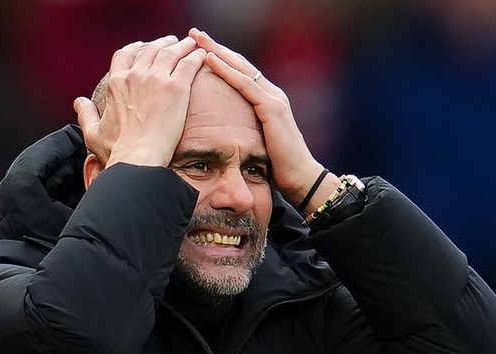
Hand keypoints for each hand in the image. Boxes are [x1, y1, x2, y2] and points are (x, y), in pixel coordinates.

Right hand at [74, 35, 206, 166]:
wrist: (140, 156)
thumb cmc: (118, 150)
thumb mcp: (94, 132)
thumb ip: (86, 114)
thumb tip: (79, 101)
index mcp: (117, 83)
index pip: (125, 54)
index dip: (135, 47)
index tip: (143, 46)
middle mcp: (135, 75)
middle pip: (150, 49)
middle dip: (161, 42)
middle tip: (171, 41)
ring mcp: (156, 79)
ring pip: (170, 52)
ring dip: (181, 45)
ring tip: (189, 43)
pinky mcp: (176, 87)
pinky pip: (188, 64)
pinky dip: (195, 56)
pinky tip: (202, 54)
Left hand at [190, 28, 339, 210]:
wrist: (301, 178)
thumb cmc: (278, 166)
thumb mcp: (257, 141)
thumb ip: (245, 128)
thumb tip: (225, 130)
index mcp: (268, 100)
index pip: (241, 72)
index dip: (222, 58)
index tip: (200, 47)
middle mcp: (272, 93)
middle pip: (240, 63)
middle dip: (216, 47)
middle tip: (195, 33)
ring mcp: (274, 99)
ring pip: (241, 68)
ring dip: (217, 51)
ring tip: (198, 39)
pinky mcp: (272, 109)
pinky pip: (245, 84)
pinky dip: (226, 70)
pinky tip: (210, 59)